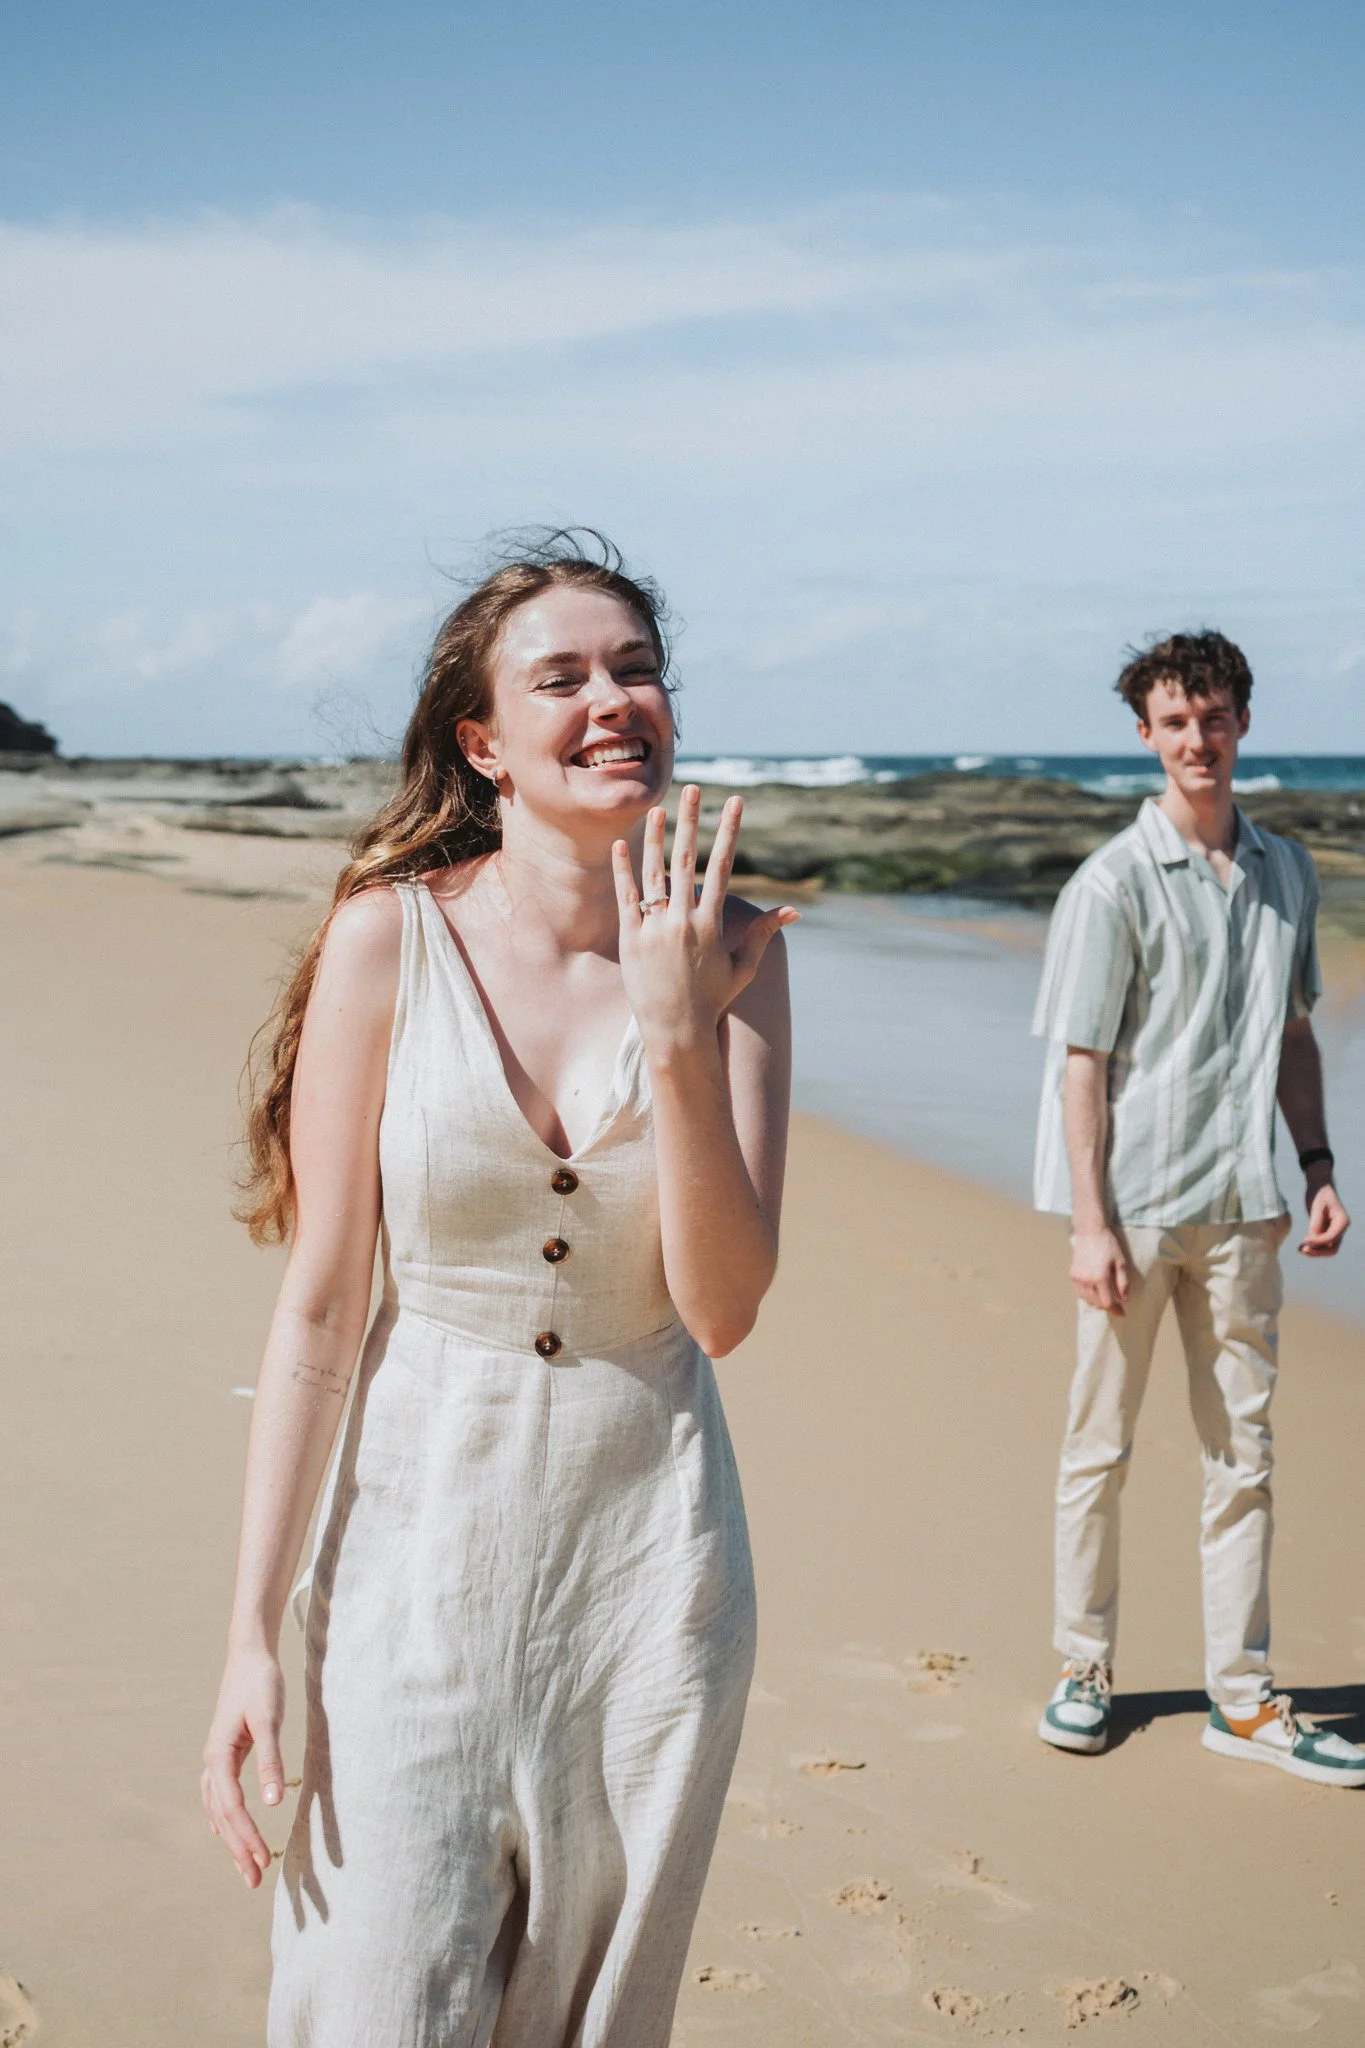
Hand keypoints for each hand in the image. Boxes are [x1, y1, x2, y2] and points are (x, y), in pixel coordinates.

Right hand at [202, 1644, 286, 1887]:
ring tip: (246, 1868)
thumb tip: (274, 1804)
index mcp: (218, 1757)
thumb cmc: (261, 1683)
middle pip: (222, 1816)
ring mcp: (215, 1758)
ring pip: (218, 1810)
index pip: (233, 1808)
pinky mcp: (224, 1753)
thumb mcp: (269, 1720)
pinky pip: (218, 1796)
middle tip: (255, 1882)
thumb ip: (271, 1761)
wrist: (249, 1653)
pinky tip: (226, 1832)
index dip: (248, 1837)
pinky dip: (223, 1818)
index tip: (265, 1862)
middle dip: (238, 1849)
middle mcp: (211, 1762)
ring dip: (231, 1839)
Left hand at [612, 786, 798, 1049]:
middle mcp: (683, 921)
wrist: (676, 1030)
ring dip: (654, 838)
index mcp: (711, 924)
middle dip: (691, 821)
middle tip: (692, 789)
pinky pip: (627, 897)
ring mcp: (655, 928)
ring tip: (656, 810)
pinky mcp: (631, 938)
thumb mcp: (742, 967)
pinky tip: (621, 845)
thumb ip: (762, 934)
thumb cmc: (712, 999)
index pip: (721, 866)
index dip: (728, 831)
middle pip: (687, 860)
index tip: (733, 802)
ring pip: (654, 873)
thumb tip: (792, 912)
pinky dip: (624, 871)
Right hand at [1069, 1226, 1130, 1313]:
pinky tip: (1095, 1290)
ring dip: (1097, 1302)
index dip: (1116, 1310)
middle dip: (1107, 1306)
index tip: (1122, 1313)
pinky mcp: (1072, 1274)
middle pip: (1097, 1303)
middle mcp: (1087, 1280)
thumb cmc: (1108, 1245)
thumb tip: (1124, 1299)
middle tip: (1116, 1305)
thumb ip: (1123, 1283)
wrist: (1090, 1231)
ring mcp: (1077, 1278)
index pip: (1107, 1303)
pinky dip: (1088, 1295)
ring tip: (1105, 1298)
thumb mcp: (1121, 1263)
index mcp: (1100, 1278)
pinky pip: (1080, 1291)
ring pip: (1087, 1299)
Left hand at [1299, 1171, 1349, 1256]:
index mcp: (1342, 1222)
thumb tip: (1312, 1239)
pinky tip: (1301, 1246)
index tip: (1304, 1240)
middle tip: (1302, 1249)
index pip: (1331, 1238)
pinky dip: (1313, 1247)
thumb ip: (1316, 1224)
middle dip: (1318, 1252)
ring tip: (1300, 1249)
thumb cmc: (1319, 1193)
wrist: (1319, 1186)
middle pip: (1332, 1248)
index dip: (1318, 1242)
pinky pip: (1321, 1244)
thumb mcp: (1317, 1207)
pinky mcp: (1326, 1231)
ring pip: (1327, 1249)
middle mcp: (1340, 1229)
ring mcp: (1334, 1231)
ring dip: (1315, 1252)